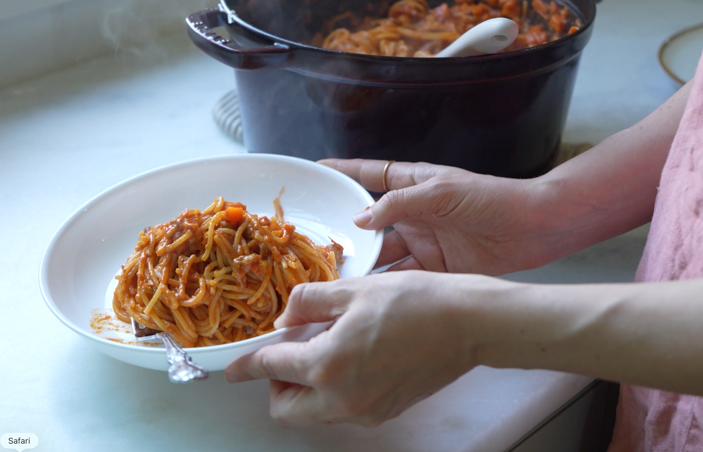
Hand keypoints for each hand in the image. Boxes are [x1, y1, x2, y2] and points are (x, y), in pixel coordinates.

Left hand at [225, 272, 512, 426]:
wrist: (469, 324)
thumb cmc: (416, 300)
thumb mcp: (354, 289)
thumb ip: (308, 301)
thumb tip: (286, 316)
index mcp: (328, 364)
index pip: (271, 369)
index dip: (247, 367)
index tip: (233, 369)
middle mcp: (343, 399)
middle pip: (286, 410)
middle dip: (276, 386)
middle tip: (287, 355)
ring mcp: (365, 411)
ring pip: (314, 414)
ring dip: (305, 389)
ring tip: (322, 349)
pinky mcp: (385, 412)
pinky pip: (342, 410)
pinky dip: (332, 391)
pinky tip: (349, 358)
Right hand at [321, 159, 562, 274]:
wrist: (535, 228)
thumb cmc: (491, 198)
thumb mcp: (442, 192)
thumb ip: (399, 204)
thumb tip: (359, 219)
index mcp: (412, 185)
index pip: (369, 176)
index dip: (342, 174)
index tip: (314, 173)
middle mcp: (411, 215)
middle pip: (368, 225)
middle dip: (342, 234)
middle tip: (310, 245)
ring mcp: (421, 244)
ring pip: (381, 256)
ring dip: (360, 266)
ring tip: (329, 278)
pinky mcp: (434, 271)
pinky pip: (401, 279)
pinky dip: (383, 288)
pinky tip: (362, 298)